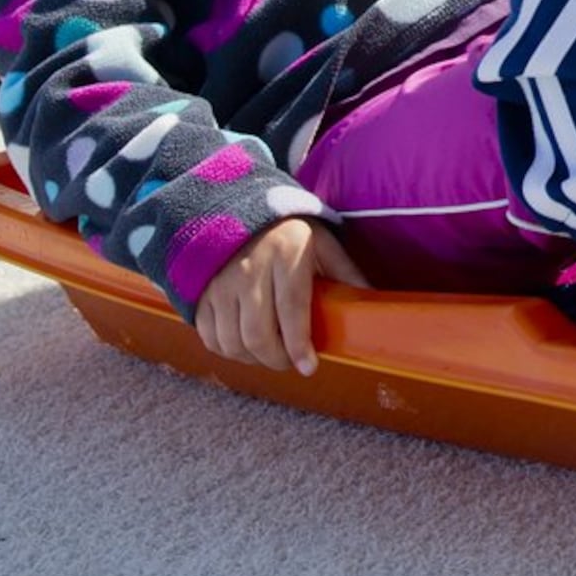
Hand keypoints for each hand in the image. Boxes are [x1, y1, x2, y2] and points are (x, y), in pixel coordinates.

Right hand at [193, 216, 367, 374]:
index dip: (299, 344)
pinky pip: (212, 338)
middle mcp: (248, 269)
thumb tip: (374, 302)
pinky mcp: (200, 293)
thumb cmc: (288, 231)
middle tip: (291, 362)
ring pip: (233, 341)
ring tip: (271, 354)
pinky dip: (229, 352)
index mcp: (285, 253)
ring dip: (254, 359)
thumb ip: (345, 272)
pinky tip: (246, 347)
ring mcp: (220, 282)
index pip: (292, 308)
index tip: (309, 366)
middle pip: (258, 333)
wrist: (236, 208)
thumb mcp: (321, 242)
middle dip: (277, 359)